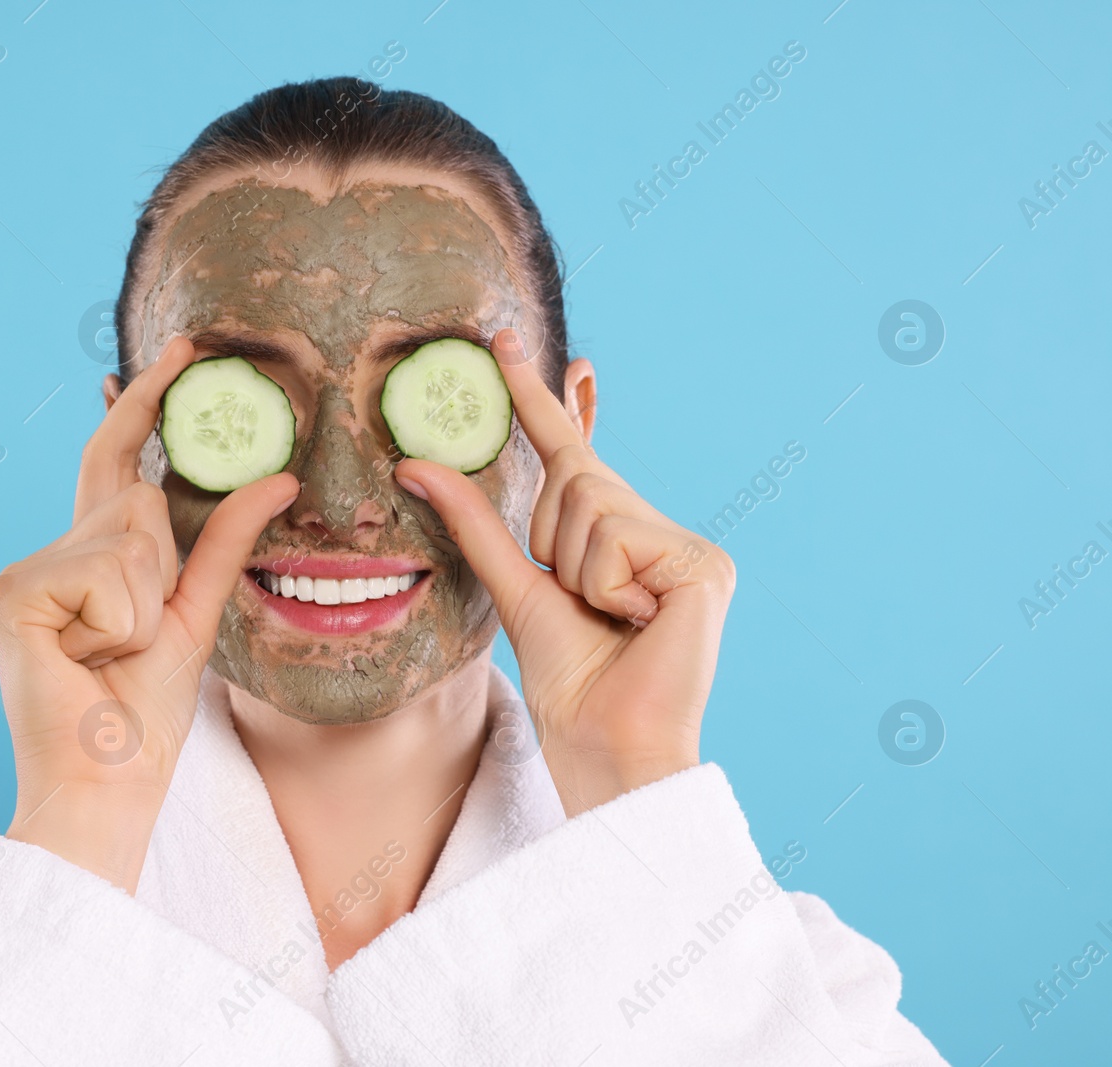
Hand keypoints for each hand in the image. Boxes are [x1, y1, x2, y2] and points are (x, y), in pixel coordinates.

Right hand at [0, 335, 297, 890]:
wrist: (104, 788)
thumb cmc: (142, 718)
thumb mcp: (196, 616)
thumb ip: (225, 542)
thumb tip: (278, 474)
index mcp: (85, 560)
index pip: (118, 463)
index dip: (146, 405)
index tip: (182, 348)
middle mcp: (46, 555)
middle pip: (135, 500)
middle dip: (159, 570)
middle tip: (129, 644)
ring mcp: (20, 572)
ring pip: (130, 537)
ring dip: (144, 607)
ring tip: (109, 659)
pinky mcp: (11, 593)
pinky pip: (109, 574)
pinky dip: (121, 623)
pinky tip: (88, 662)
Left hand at [394, 329, 734, 816]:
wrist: (606, 744)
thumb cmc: (567, 679)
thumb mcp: (512, 586)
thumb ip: (473, 521)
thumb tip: (414, 461)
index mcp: (617, 539)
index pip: (578, 455)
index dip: (555, 401)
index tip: (529, 344)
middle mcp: (660, 533)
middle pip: (575, 477)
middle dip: (551, 536)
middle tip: (584, 604)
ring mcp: (688, 547)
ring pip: (591, 502)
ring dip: (575, 569)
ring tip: (609, 621)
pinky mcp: (705, 564)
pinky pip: (615, 536)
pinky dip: (604, 585)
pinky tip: (637, 625)